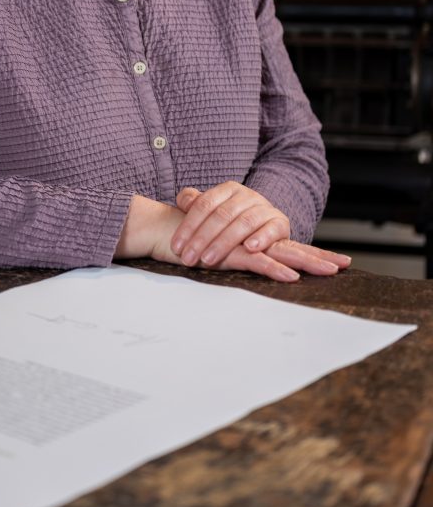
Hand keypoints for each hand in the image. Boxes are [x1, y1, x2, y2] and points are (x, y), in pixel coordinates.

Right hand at [116, 194, 350, 282]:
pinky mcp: (227, 252)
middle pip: (288, 246)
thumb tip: (248, 259)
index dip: (310, 252)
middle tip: (344, 265)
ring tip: (329, 271)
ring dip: (304, 263)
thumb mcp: (215, 250)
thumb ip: (230, 252)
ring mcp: (240, 242)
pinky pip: (255, 260)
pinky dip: (274, 268)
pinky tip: (291, 276)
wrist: (162, 230)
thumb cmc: (188, 241)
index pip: (284, 244)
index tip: (337, 261)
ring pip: (279, 252)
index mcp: (250, 238)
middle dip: (317, 257)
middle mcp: (249, 237)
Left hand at [171, 183, 290, 268]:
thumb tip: (183, 201)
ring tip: (208, 259)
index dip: (188, 226)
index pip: (204, 205)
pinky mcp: (280, 222)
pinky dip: (261, 238)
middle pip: (221, 215)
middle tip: (188, 258)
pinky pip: (272, 229)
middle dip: (202, 239)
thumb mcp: (212, 210)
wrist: (266, 224)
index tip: (176, 247)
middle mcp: (247, 195)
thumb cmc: (231, 221)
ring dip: (224, 243)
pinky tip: (249, 248)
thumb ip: (194, 203)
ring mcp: (265, 208)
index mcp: (227, 189)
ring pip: (244, 223)